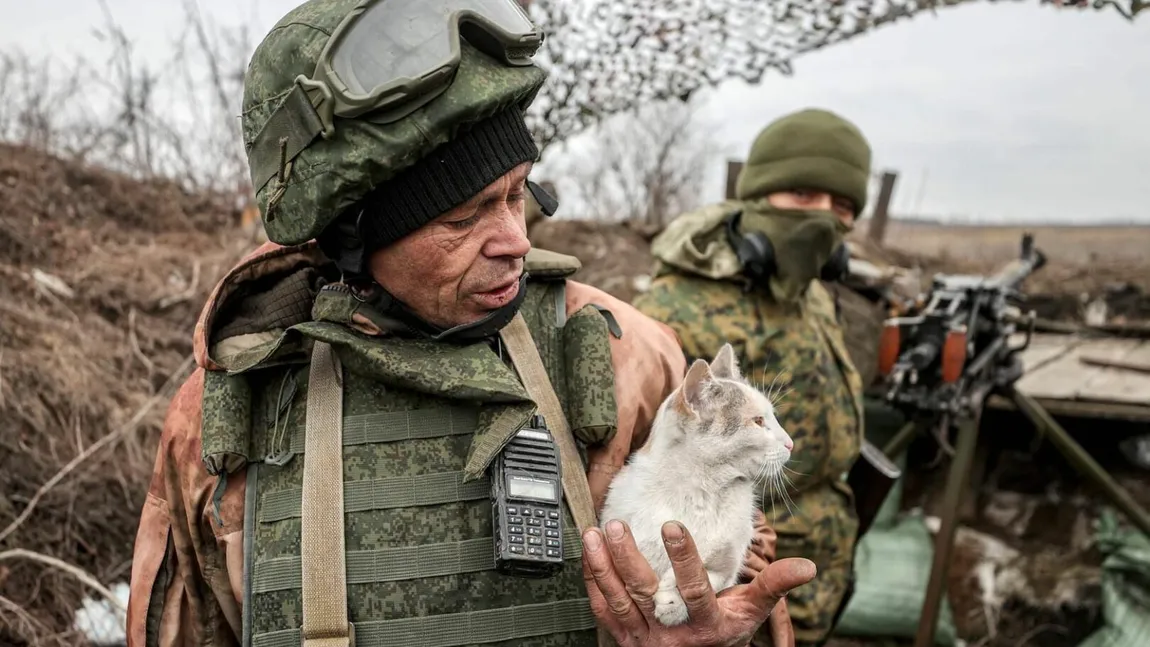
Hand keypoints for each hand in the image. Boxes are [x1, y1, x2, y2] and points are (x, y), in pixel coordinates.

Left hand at [582, 519, 815, 646]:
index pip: (694, 590)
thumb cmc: (725, 634)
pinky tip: (588, 554)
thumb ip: (773, 586)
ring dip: (605, 567)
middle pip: (646, 594)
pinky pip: (603, 610)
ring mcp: (644, 638)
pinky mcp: (624, 637)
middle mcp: (672, 634)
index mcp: (706, 625)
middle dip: (629, 559)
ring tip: (597, 533)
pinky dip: (594, 582)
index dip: (683, 558)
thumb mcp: (751, 612)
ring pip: (620, 601)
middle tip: (618, 525)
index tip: (672, 525)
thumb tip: (807, 567)